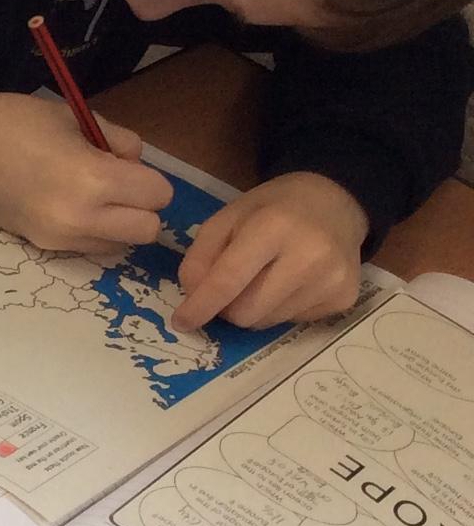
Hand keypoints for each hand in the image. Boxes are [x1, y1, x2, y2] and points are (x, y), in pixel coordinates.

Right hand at [0, 92, 172, 251]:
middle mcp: (82, 218)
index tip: (124, 165)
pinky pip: (90, 248)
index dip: (149, 178)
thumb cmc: (15, 122)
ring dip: (118, 225)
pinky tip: (70, 208)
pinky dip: (92, 232)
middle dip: (142, 208)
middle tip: (118, 188)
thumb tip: (134, 165)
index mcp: (94, 179)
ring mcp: (61, 237)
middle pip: (148, 231)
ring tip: (92, 199)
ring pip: (121, 246)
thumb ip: (118, 141)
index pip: (158, 195)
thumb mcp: (75, 118)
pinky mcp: (43, 246)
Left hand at [172, 171, 367, 331]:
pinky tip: (291, 282)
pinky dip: (279, 309)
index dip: (200, 306)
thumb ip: (200, 255)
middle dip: (227, 307)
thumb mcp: (228, 217)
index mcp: (274, 227)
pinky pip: (292, 321)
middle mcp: (310, 256)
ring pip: (267, 321)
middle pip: (246, 311)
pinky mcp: (344, 297)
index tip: (181, 321)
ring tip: (266, 278)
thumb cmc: (273, 209)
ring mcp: (332, 280)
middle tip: (231, 287)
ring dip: (254, 308)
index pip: (229, 280)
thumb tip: (193, 297)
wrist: (336, 203)